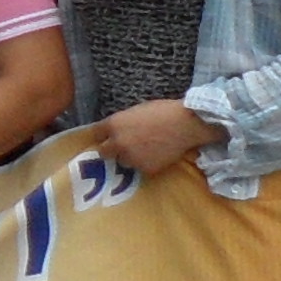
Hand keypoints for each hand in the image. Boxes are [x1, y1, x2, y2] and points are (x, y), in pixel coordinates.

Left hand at [100, 98, 218, 177]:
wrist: (185, 124)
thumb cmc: (163, 111)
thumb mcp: (136, 111)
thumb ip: (122, 123)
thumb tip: (117, 130)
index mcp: (113, 124)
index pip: (95, 134)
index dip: (102, 136)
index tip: (105, 138)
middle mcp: (117, 143)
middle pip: (103, 152)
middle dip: (111, 150)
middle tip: (121, 147)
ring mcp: (130, 158)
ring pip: (123, 162)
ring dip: (129, 157)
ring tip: (145, 150)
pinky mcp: (145, 169)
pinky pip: (141, 168)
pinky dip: (146, 164)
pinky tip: (157, 155)